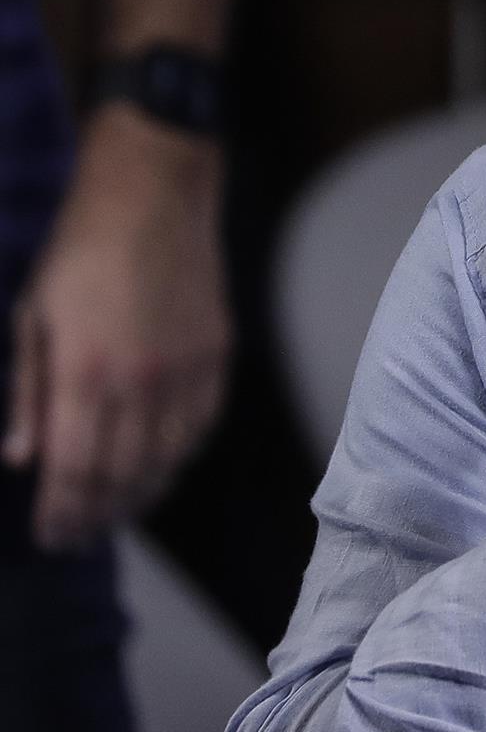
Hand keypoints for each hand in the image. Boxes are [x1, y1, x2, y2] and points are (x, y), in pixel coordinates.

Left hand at [4, 106, 231, 550]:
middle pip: (123, 476)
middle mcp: (140, 382)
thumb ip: (25, 393)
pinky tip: (161, 465)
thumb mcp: (30, 316)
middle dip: (98, 516)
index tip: (51, 537)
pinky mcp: (217, 355)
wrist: (154, 194)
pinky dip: (180, 457)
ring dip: (141, 494)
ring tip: (117, 511)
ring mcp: (186, 371)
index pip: (74, 470)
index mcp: (83, 373)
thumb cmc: (79, 250)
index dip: (62, 513)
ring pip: (168, 460)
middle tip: (78, 536)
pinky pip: (202, 427)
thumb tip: (20, 459)